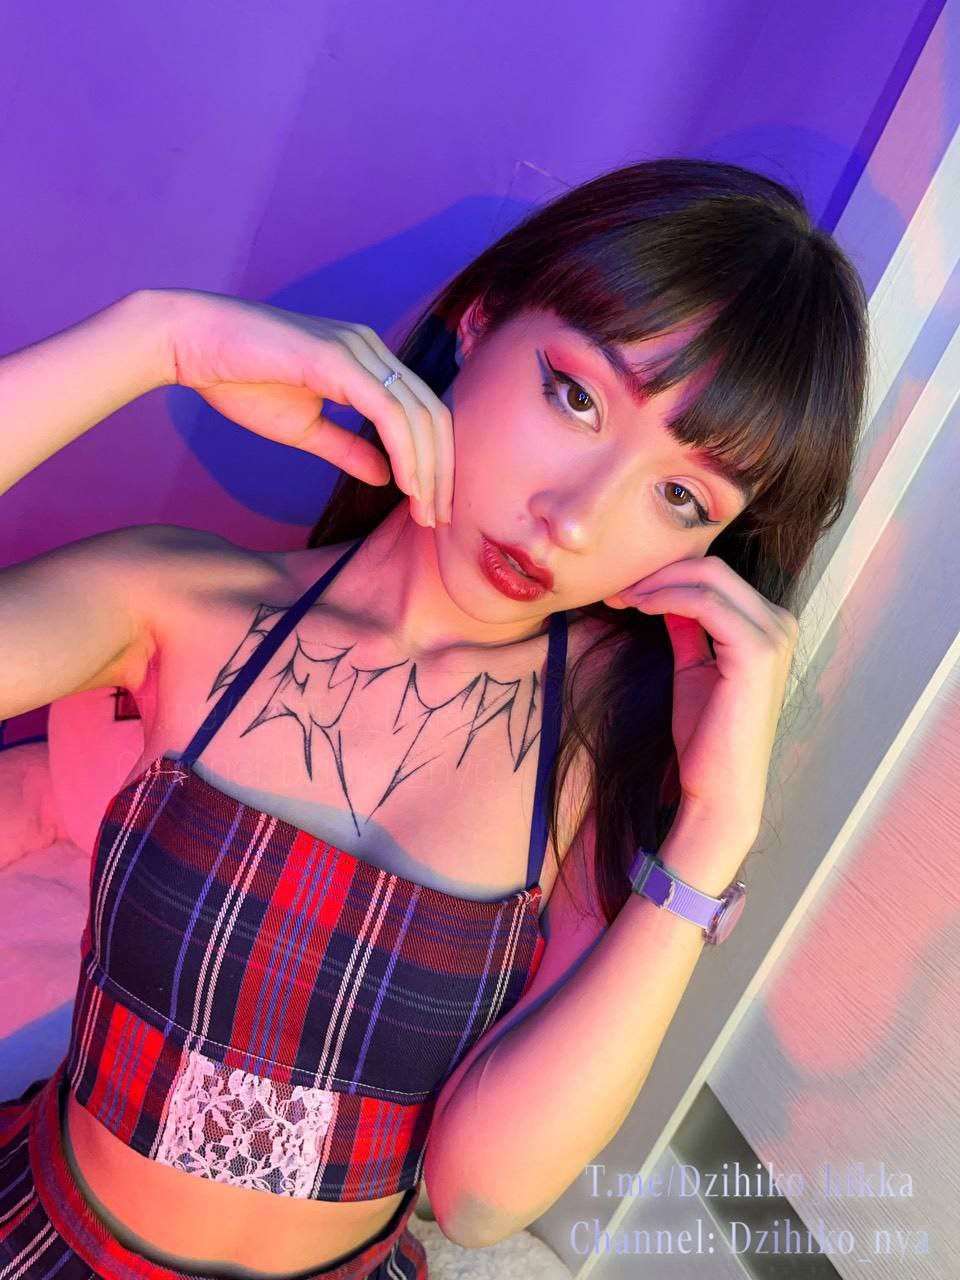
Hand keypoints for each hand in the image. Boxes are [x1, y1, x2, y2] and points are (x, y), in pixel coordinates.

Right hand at [153, 287, 451, 527]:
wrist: (191, 342)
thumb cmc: (240, 379)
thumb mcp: (305, 428)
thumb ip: (347, 450)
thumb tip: (386, 477)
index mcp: (367, 361)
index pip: (422, 413)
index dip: (435, 462)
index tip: (432, 508)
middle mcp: (372, 350)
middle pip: (432, 414)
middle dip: (442, 472)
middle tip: (440, 520)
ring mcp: (358, 350)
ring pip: (417, 415)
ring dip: (427, 470)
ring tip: (426, 512)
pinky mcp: (338, 359)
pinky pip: (387, 411)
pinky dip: (404, 450)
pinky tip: (407, 485)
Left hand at [604, 557, 798, 849]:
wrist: (717, 788)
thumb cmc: (706, 735)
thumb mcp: (693, 667)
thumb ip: (688, 627)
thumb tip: (664, 590)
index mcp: (768, 626)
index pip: (715, 575)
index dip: (666, 574)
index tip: (625, 588)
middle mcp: (779, 624)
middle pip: (712, 568)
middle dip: (658, 572)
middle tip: (616, 589)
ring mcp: (773, 636)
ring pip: (708, 577)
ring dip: (657, 583)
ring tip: (621, 598)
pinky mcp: (757, 652)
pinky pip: (705, 603)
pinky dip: (667, 597)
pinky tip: (639, 608)